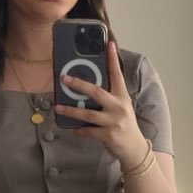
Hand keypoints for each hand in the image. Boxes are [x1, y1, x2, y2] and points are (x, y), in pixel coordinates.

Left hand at [54, 40, 149, 167]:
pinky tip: (72, 129)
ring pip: (88, 114)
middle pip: (96, 92)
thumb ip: (107, 97)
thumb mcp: (120, 107)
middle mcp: (119, 107)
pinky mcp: (109, 136)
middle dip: (79, 84)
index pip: (117, 74)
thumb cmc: (124, 125)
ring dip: (71, 110)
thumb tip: (84, 88)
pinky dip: (79, 130)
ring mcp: (114, 122)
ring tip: (58, 107)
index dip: (112, 59)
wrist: (134, 148)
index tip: (108, 44)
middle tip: (64, 78)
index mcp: (122, 97)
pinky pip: (89, 131)